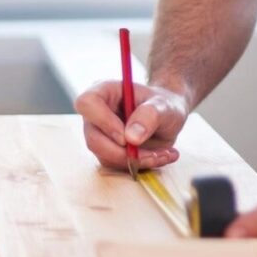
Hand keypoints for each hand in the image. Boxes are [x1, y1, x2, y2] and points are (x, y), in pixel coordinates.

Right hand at [74, 79, 189, 170]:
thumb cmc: (164, 105)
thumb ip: (150, 115)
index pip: (88, 103)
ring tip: (163, 154)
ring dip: (136, 161)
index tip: (126, 138)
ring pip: (105, 156)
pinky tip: (159, 156)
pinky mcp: (107, 152)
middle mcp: (96, 114)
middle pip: (93, 138)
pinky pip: (116, 166)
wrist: (168, 119)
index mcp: (105, 91)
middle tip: (153, 153)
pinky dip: (139, 165)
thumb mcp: (164, 106)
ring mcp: (100, 135)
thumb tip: (131, 137)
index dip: (103, 121)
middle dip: (122, 152)